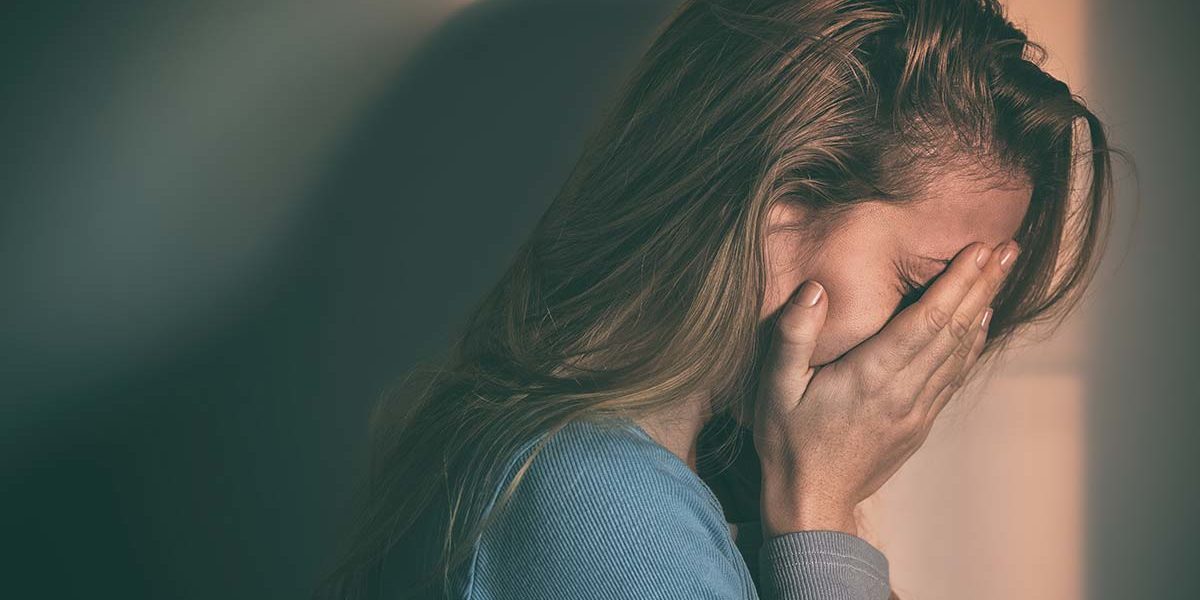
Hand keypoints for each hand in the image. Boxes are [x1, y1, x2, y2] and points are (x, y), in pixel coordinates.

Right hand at [754, 239, 1018, 536]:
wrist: (811, 502)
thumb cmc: (788, 441)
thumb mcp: (774, 387)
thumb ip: (793, 335)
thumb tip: (814, 289)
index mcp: (871, 376)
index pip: (926, 321)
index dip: (957, 283)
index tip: (980, 249)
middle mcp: (904, 391)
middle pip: (954, 330)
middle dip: (983, 285)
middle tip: (1008, 247)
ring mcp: (917, 410)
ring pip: (961, 351)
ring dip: (984, 307)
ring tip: (1004, 273)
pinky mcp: (919, 423)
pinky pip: (954, 375)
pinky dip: (972, 343)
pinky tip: (982, 322)